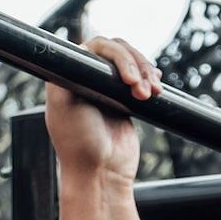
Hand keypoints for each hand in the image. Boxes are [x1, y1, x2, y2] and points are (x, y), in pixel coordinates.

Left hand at [44, 34, 160, 182]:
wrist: (100, 173)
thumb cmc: (78, 144)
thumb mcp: (64, 103)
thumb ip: (69, 71)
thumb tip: (86, 46)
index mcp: (68, 76)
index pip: (97, 47)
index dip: (118, 56)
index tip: (128, 79)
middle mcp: (86, 78)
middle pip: (118, 51)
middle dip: (136, 65)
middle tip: (141, 91)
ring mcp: (106, 89)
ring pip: (133, 63)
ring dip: (146, 73)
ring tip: (151, 95)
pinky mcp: (124, 101)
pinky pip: (140, 79)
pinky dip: (151, 80)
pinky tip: (156, 88)